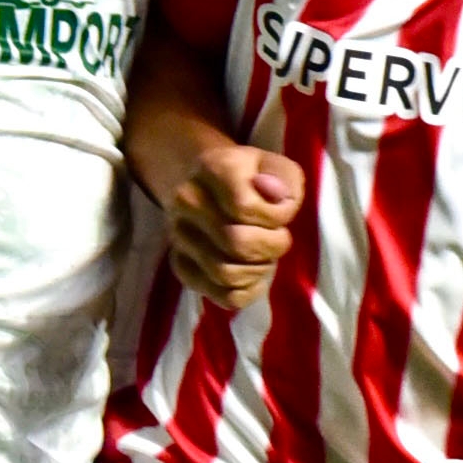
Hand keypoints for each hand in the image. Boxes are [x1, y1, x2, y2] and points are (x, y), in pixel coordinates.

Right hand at [164, 141, 304, 309]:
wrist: (210, 186)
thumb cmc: (252, 178)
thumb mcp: (276, 166)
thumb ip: (283, 178)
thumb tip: (274, 195)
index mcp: (210, 168)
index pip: (244, 208)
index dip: (276, 217)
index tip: (283, 212)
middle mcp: (186, 201)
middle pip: (236, 243)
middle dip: (271, 247)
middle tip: (278, 238)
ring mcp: (179, 236)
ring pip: (226, 274)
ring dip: (259, 271)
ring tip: (264, 255)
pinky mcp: (181, 266)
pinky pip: (222, 297)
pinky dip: (248, 292)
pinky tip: (253, 273)